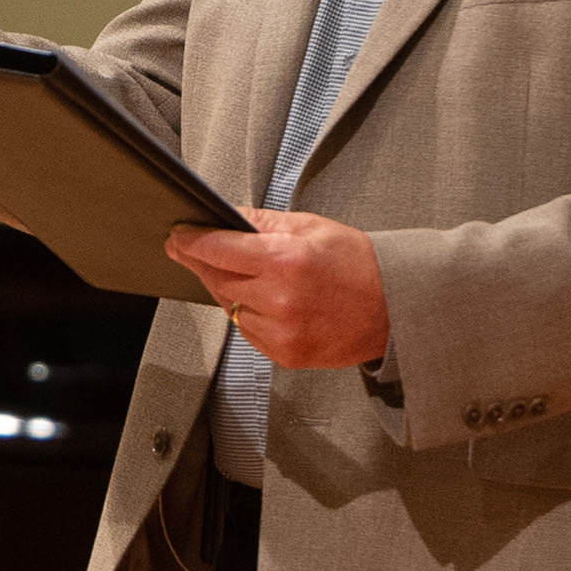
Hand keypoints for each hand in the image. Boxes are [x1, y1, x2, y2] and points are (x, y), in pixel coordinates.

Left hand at [166, 208, 389, 368]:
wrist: (394, 307)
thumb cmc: (357, 263)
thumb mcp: (311, 226)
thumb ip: (262, 222)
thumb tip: (225, 215)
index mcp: (285, 260)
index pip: (218, 250)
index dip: (191, 243)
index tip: (177, 238)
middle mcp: (279, 299)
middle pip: (218, 280)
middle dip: (207, 264)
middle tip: (199, 251)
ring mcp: (281, 332)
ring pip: (230, 308)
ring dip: (231, 291)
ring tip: (255, 277)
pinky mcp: (285, 354)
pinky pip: (248, 331)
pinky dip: (250, 315)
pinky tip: (270, 302)